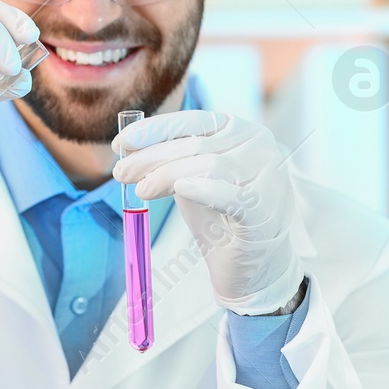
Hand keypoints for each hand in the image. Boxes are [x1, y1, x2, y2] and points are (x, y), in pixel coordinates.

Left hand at [112, 110, 303, 315]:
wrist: (254, 267)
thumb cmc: (223, 219)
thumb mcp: (193, 181)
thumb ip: (172, 161)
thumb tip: (129, 149)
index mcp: (241, 131)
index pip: (195, 121)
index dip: (156, 130)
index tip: (122, 143)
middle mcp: (259, 146)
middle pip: (197, 145)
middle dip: (153, 158)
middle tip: (121, 173)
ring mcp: (268, 176)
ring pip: (210, 165)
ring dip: (168, 176)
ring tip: (141, 190)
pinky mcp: (265, 210)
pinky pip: (232, 196)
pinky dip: (204, 190)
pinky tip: (181, 189)